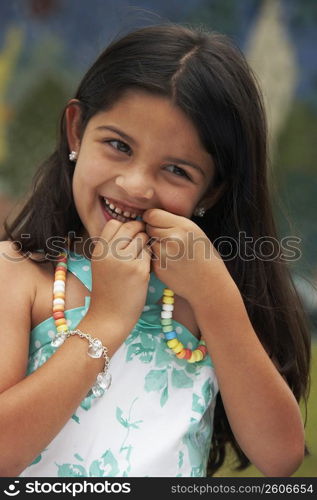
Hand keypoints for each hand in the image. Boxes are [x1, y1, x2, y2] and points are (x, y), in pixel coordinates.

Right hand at [87, 219, 150, 335]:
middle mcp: (110, 253)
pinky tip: (144, 269)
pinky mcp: (139, 270)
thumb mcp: (100, 265)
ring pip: (143, 238)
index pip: (114, 223)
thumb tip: (129, 228)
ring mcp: (125, 261)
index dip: (125, 226)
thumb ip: (110, 247)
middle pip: (130, 227)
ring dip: (145, 245)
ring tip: (140, 258)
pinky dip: (149, 259)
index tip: (130, 236)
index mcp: (99, 250)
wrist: (109, 317)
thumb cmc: (107, 291)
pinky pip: (149, 254)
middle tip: (141, 243)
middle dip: (139, 231)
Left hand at [143, 208, 231, 303]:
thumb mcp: (196, 233)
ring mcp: (164, 254)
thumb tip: (152, 217)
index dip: (151, 218)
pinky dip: (156, 258)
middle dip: (153, 232)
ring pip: (148, 243)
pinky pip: (150, 257)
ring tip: (170, 252)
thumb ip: (175, 223)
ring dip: (154, 245)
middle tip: (166, 240)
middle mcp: (173, 238)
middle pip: (148, 228)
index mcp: (183, 226)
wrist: (210, 285)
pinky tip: (170, 263)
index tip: (154, 222)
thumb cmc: (205, 257)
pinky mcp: (159, 268)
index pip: (152, 215)